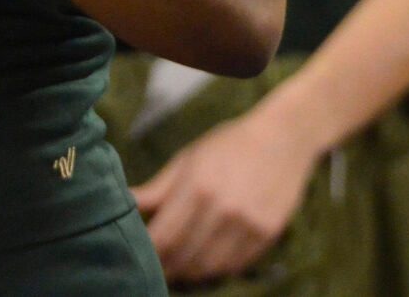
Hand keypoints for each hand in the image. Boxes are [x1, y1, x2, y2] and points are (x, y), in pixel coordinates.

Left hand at [134, 106, 323, 284]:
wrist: (287, 135)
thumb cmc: (231, 144)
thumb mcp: (190, 158)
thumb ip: (156, 189)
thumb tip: (121, 205)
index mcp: (198, 187)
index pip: (162, 240)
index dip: (147, 254)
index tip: (140, 253)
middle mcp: (224, 209)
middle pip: (182, 259)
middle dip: (165, 266)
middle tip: (158, 264)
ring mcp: (248, 223)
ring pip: (207, 268)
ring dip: (189, 272)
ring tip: (181, 264)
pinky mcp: (267, 232)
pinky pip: (234, 266)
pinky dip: (217, 268)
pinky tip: (209, 257)